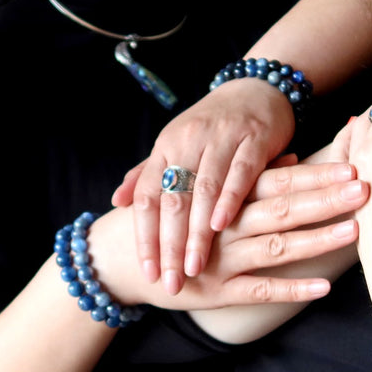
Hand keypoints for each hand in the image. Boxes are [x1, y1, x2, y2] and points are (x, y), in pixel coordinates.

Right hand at [94, 162, 366, 309]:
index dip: (316, 173)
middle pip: (284, 208)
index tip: (352, 165)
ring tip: (354, 230)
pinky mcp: (218, 292)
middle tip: (365, 189)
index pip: (279, 180)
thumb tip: (293, 161)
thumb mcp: (206, 192)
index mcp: (227, 197)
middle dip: (326, 199)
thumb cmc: (173, 221)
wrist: (122, 258)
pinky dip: (292, 289)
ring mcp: (223, 259)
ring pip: (277, 247)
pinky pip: (260, 291)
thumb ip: (252, 179)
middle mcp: (227, 225)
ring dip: (317, 239)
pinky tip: (323, 288)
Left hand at [112, 79, 294, 292]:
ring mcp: (221, 139)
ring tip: (195, 267)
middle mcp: (187, 141)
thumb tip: (115, 202)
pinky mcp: (254, 138)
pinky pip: (240, 172)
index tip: (148, 273)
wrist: (256, 89)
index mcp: (165, 147)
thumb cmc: (214, 126)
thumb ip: (147, 174)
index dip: (144, 237)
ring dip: (197, 233)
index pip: (146, 198)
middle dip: (170, 246)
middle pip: (172, 200)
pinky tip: (221, 226)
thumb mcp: (177, 146)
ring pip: (203, 191)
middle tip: (171, 282)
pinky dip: (229, 199)